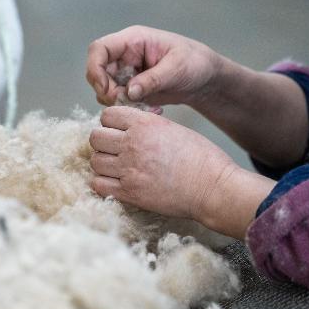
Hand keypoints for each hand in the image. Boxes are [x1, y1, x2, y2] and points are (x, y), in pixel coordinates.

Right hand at [85, 25, 221, 107]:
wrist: (206, 80)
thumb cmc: (196, 63)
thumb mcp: (177, 69)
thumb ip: (153, 79)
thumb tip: (128, 92)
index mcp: (133, 40)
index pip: (99, 49)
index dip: (95, 69)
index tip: (107, 90)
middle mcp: (124, 55)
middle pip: (97, 72)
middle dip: (108, 92)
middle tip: (129, 103)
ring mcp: (126, 73)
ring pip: (104, 90)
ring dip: (119, 103)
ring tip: (147, 107)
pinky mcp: (130, 89)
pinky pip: (118, 101)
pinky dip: (129, 109)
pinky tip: (152, 110)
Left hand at [89, 106, 235, 219]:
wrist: (213, 188)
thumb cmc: (201, 158)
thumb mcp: (173, 128)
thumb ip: (147, 125)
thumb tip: (130, 125)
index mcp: (144, 124)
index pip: (107, 116)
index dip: (112, 123)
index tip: (119, 131)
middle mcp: (132, 144)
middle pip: (95, 137)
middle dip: (104, 142)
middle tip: (116, 150)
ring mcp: (129, 169)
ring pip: (95, 161)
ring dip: (104, 163)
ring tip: (117, 167)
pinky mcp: (129, 193)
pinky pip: (98, 184)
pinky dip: (104, 183)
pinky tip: (116, 182)